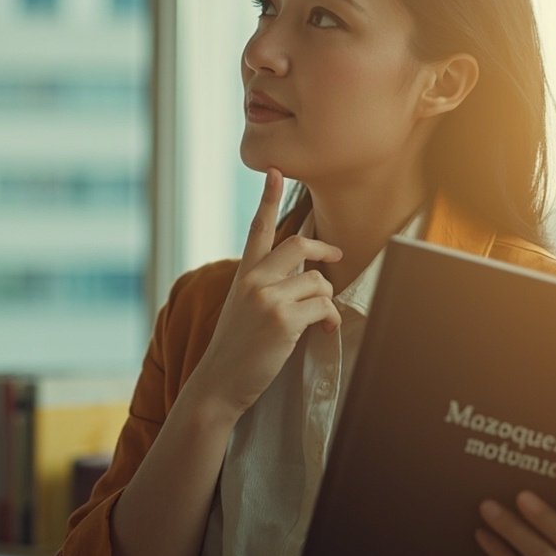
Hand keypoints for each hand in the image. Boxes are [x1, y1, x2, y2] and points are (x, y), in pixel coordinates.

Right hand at [185, 167, 342, 424]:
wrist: (218, 384)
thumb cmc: (235, 350)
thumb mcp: (241, 308)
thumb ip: (264, 285)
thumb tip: (306, 278)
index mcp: (243, 274)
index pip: (257, 228)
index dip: (268, 198)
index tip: (274, 171)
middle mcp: (253, 279)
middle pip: (298, 245)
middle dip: (324, 249)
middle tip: (337, 254)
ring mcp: (266, 297)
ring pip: (318, 280)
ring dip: (327, 299)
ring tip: (321, 318)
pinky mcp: (282, 318)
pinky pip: (323, 305)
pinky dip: (330, 318)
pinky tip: (323, 330)